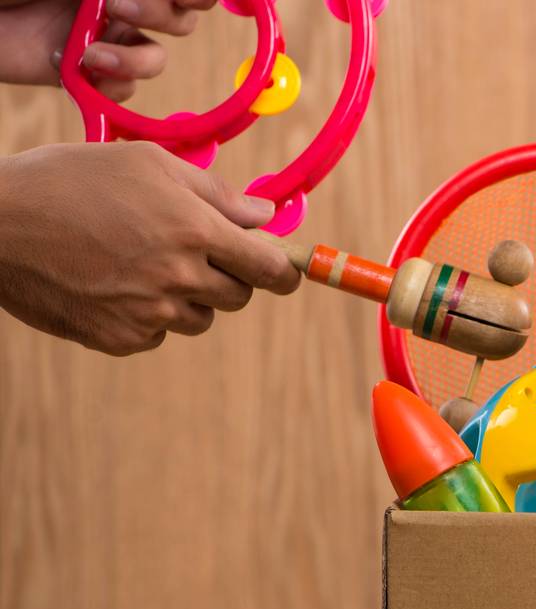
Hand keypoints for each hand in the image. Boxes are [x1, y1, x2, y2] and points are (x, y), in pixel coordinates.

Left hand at [0, 0, 216, 101]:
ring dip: (134, 61)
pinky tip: (70, 67)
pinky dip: (106, 84)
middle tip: (116, 6)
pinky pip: (123, 90)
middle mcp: (119, 4)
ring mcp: (105, 40)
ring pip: (155, 59)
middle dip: (161, 16)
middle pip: (180, 20)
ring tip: (92, 56)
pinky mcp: (87, 76)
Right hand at [0, 141, 300, 355]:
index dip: (286, 271)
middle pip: (239, 296)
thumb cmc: (70, 180)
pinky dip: (147, 315)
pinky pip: (158, 334)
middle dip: (229, 276)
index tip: (286, 270)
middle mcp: (178, 277)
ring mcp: (149, 314)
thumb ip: (215, 192)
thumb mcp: (146, 164)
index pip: (272, 269)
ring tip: (139, 262)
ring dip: (187, 296)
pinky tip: (112, 283)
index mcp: (194, 230)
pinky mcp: (121, 339)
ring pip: (200, 318)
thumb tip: (265, 216)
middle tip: (192, 250)